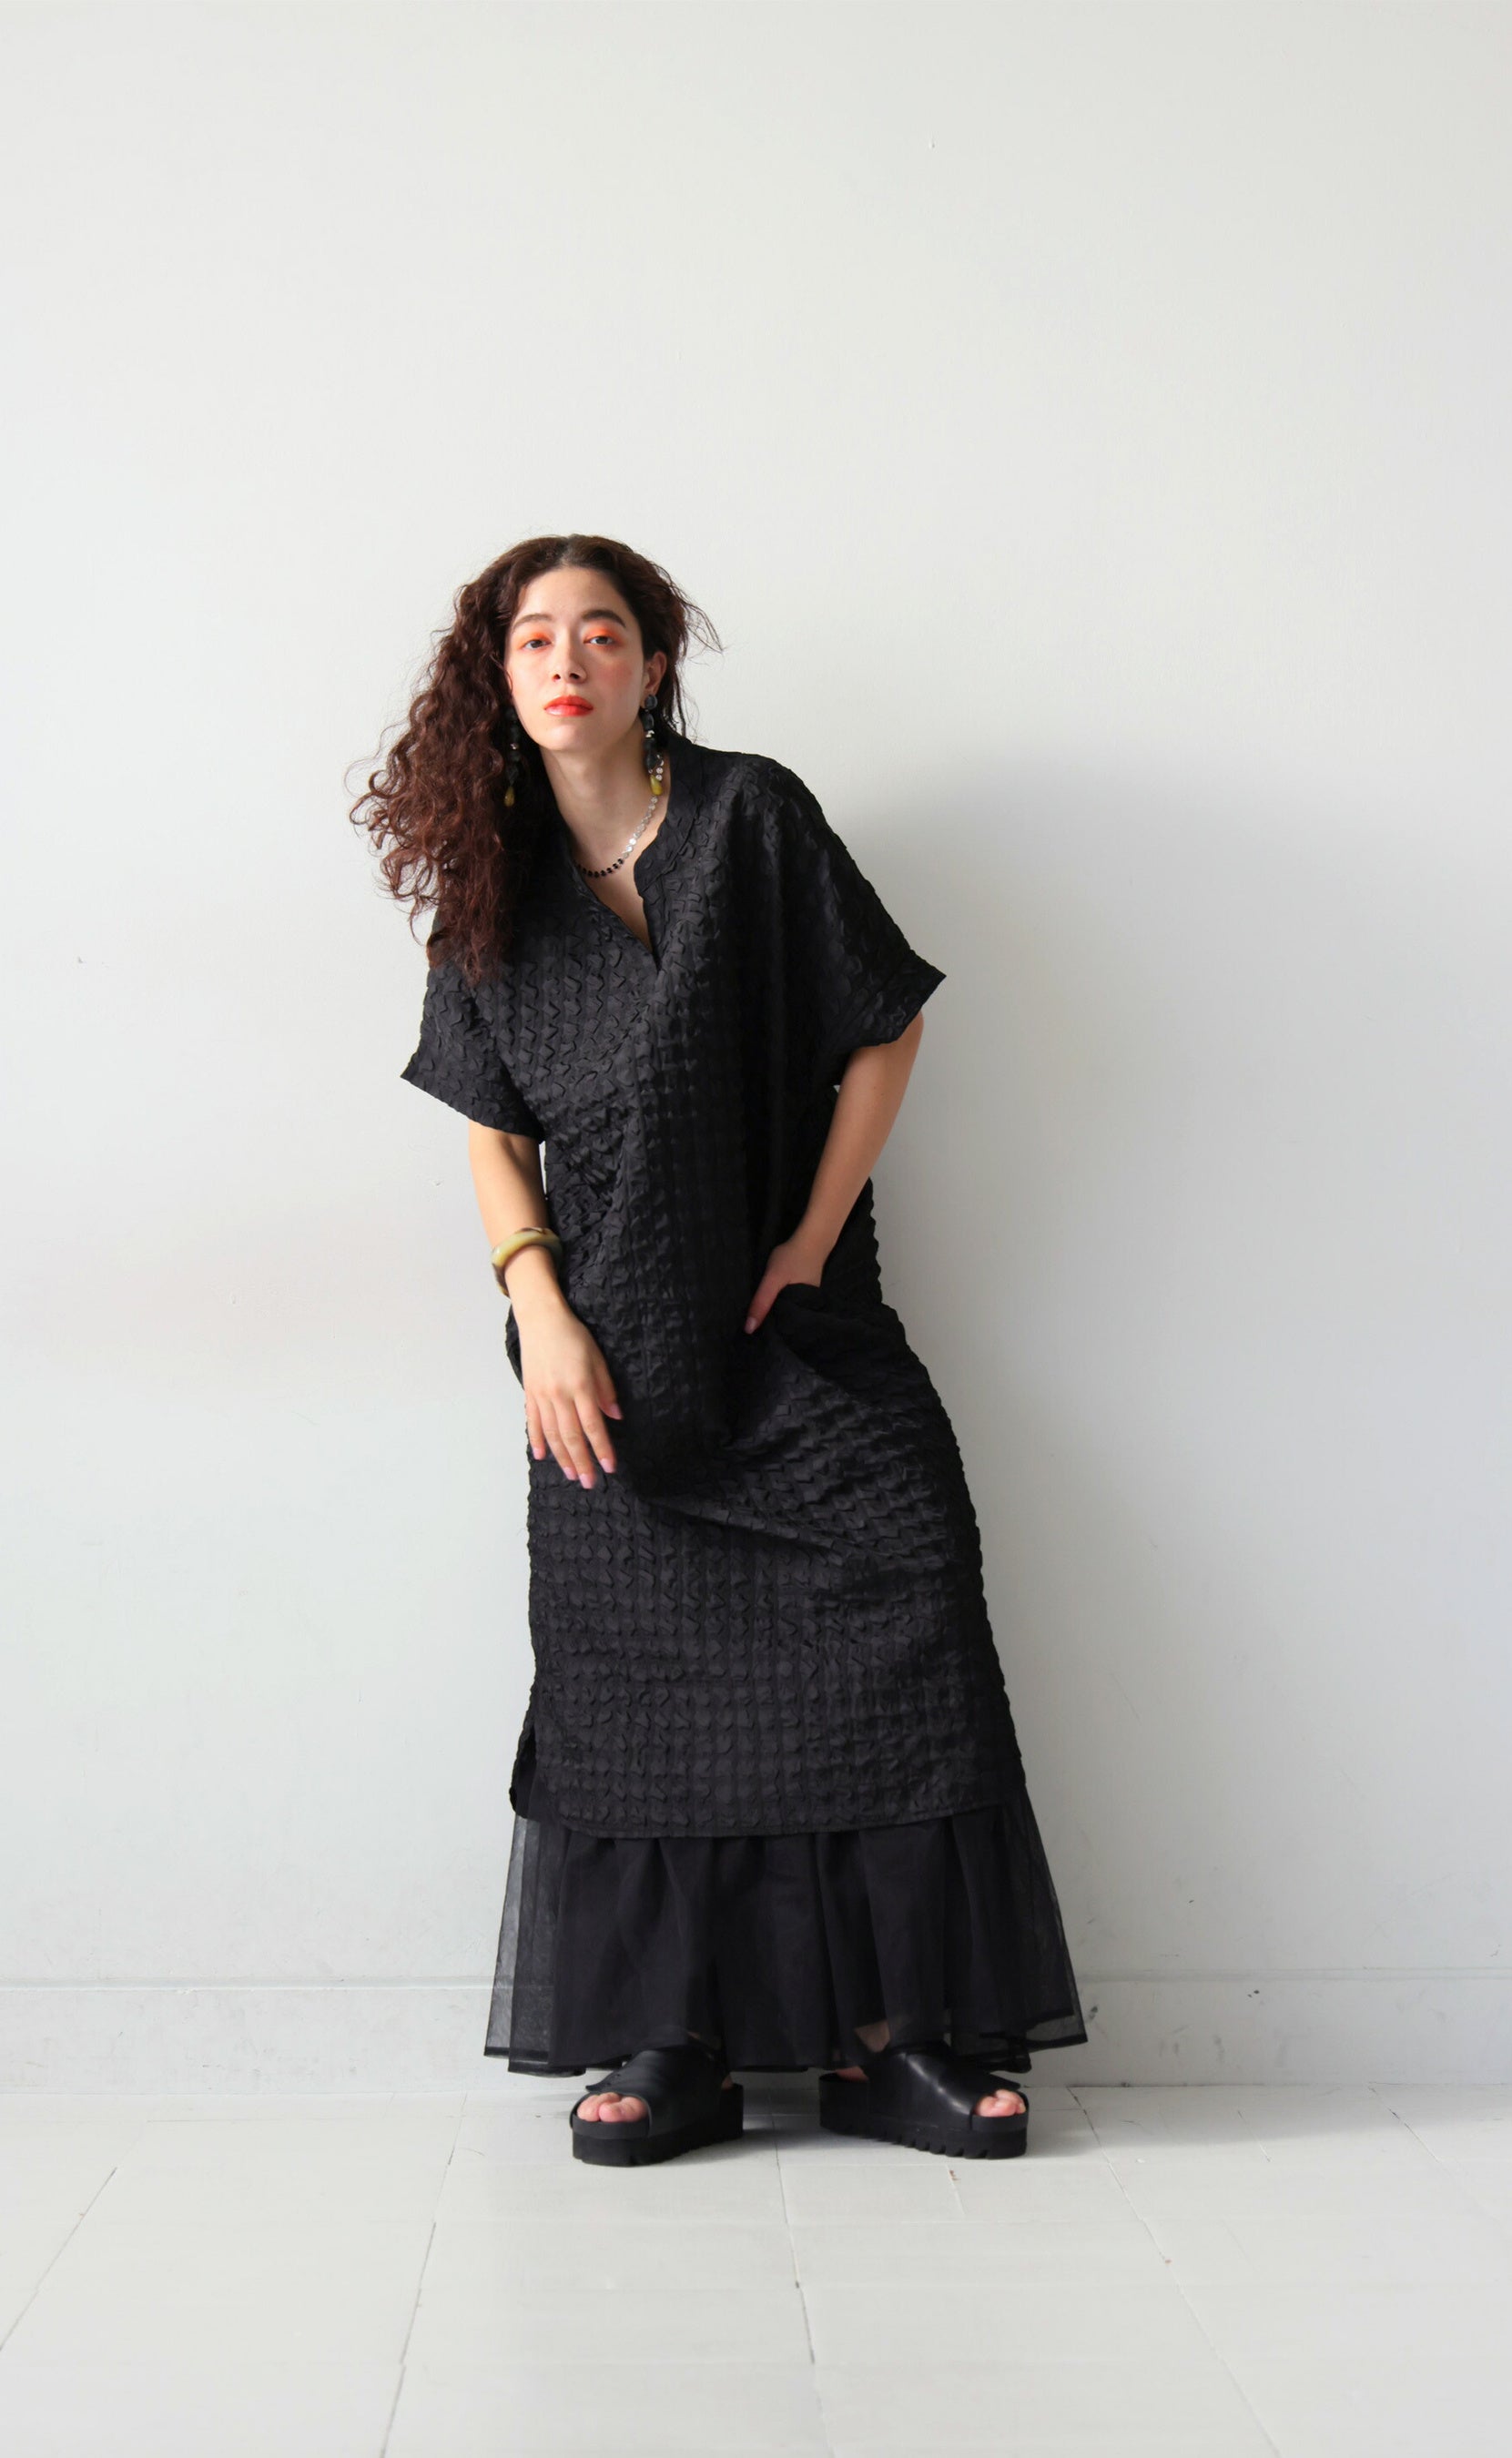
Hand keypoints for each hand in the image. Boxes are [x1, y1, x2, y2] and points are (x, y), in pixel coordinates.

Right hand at [517, 1305, 622, 1487]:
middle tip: (589, 1482)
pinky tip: (542, 1455)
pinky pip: (533, 1422)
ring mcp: (542, 1396)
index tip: (609, 1467)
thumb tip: (615, 1416)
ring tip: (571, 1474)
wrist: (541, 1320)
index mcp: (580, 1386)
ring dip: (562, 1457)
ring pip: (552, 1434)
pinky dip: (537, 1440)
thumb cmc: (573, 1336)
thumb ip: (606, 1389)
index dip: (601, 1449)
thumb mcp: (597, 1359)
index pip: (593, 1426)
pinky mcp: (530, 1393)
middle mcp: (559, 1395)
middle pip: (571, 1436)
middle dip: (582, 1462)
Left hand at [743, 1234, 828, 1333]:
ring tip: (762, 1320)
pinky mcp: (806, 1293)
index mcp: (804, 1312)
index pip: (786, 1331)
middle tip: (756, 1331)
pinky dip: (783, 1305)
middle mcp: (809, 1310)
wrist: (811, 1239)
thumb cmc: (792, 1258)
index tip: (758, 1339)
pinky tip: (773, 1305)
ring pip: (790, 1314)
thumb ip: (762, 1302)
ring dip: (778, 1316)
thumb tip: (749, 1329)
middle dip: (774, 1327)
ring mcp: (808, 1301)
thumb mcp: (773, 1279)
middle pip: (788, 1324)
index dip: (773, 1335)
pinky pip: (792, 1304)